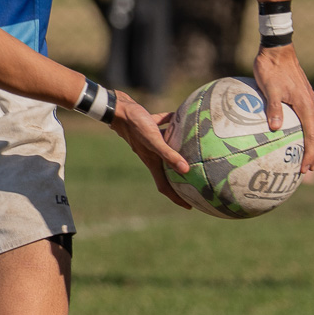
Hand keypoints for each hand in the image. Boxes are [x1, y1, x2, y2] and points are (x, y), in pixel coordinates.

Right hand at [109, 91, 190, 208]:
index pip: (164, 186)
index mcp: (151, 161)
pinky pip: (163, 128)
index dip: (176, 198)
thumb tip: (186, 170)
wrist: (118, 108)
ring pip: (166, 150)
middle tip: (195, 183)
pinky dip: (171, 126)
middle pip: (167, 171)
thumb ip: (169, 155)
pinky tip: (180, 119)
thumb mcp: (154, 140)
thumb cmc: (135, 125)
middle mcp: (150, 154)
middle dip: (180, 179)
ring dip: (177, 151)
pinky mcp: (148, 127)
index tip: (189, 206)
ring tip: (193, 150)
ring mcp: (148, 141)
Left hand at [252, 41, 313, 172]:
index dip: (310, 153)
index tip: (304, 169)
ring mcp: (308, 98)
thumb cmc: (270, 67)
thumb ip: (273, 107)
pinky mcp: (303, 95)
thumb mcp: (268, 87)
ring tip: (307, 158)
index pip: (312, 135)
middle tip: (308, 170)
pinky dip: (309, 132)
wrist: (277, 48)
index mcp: (305, 104)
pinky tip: (298, 136)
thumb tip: (275, 128)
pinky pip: (310, 118)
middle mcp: (310, 103)